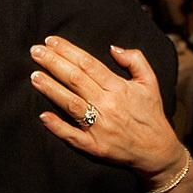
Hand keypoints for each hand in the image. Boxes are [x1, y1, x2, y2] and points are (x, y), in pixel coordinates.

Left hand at [29, 36, 192, 192]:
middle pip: (76, 79)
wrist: (158, 151)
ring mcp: (100, 127)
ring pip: (71, 104)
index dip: (68, 50)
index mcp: (120, 88)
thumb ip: (135, 60)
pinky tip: (43, 115)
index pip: (88, 64)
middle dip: (53, 63)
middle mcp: (108, 105)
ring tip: (34, 75)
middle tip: (35, 51)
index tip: (51, 41)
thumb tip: (113, 48)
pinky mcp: (94, 146)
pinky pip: (72, 136)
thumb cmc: (151, 115)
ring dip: (51, 89)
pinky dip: (57, 126)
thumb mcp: (150, 82)